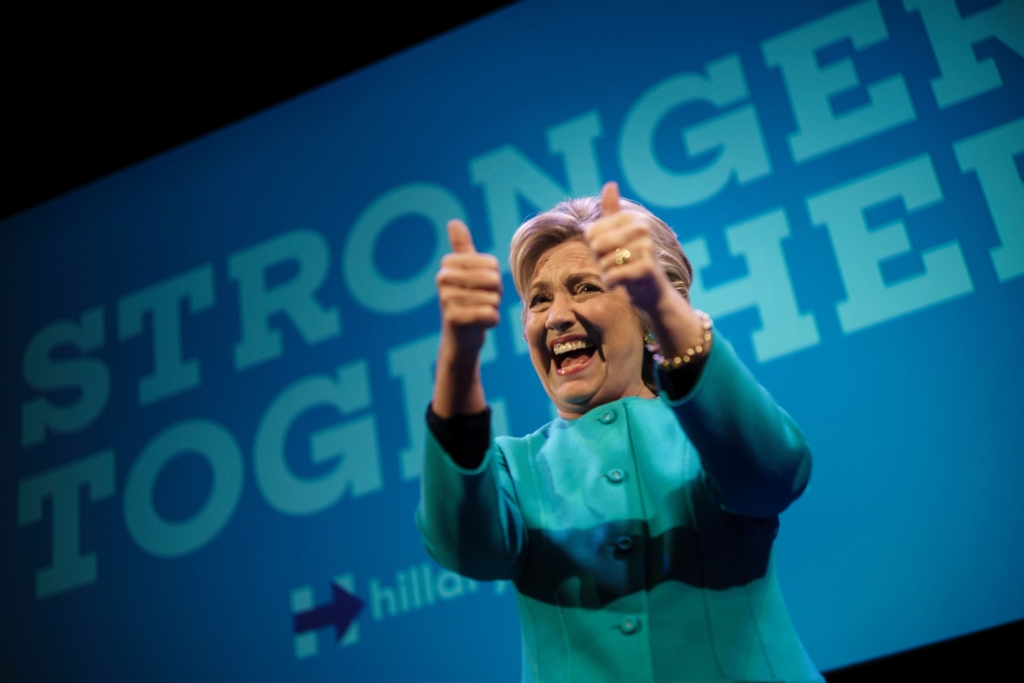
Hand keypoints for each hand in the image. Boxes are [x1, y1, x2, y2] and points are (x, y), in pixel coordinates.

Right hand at [435, 220, 502, 362]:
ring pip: (493, 299)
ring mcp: (447, 300)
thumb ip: (462, 248)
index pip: (492, 264)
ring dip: (492, 309)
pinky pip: (491, 315)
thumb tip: (453, 222)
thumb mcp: (466, 273)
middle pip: (493, 280)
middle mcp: (443, 279)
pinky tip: (478, 325)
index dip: (494, 278)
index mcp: (448, 264)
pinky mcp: (455, 320)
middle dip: (495, 294)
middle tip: (481, 302)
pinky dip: (491, 322)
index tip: (480, 288)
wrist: (459, 340)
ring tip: (477, 313)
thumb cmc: (468, 301)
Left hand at [585, 181, 673, 313]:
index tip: (610, 251)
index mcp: (631, 217)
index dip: (594, 246)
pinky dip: (611, 283)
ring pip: (604, 263)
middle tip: (616, 263)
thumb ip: (611, 210)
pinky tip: (621, 283)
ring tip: (623, 272)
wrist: (651, 291)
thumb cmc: (628, 260)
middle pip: (597, 246)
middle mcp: (642, 229)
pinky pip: (612, 276)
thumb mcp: (617, 233)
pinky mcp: (645, 269)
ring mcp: (646, 248)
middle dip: (600, 260)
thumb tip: (610, 183)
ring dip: (608, 272)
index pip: (591, 232)